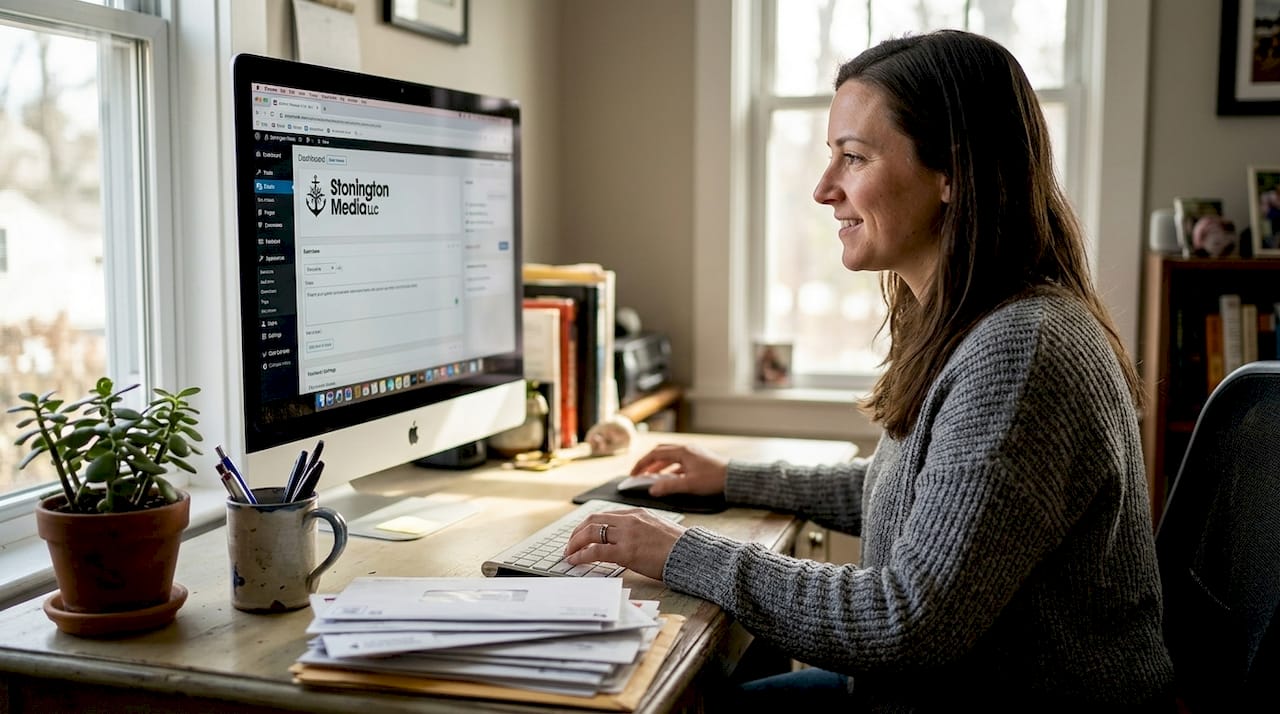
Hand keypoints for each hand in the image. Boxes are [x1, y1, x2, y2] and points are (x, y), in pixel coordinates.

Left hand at [563, 507, 686, 579]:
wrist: (691, 554)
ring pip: (591, 533)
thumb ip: (640, 529)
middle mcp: (630, 520)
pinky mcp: (626, 552)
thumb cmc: (678, 546)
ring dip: (575, 543)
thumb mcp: (657, 528)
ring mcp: (627, 535)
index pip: (605, 515)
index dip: (589, 525)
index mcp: (637, 513)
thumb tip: (625, 540)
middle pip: (593, 520)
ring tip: (569, 553)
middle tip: (570, 544)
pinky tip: (575, 561)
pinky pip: (596, 552)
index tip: (582, 534)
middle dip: (577, 532)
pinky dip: (581, 556)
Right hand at [629, 443, 727, 497]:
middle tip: (639, 473)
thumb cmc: (714, 479)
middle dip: (648, 462)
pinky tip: (668, 478)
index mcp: (682, 451)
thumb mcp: (689, 484)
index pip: (655, 454)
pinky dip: (669, 468)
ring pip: (670, 456)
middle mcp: (686, 449)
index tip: (633, 474)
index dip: (642, 464)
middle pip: (661, 452)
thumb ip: (669, 486)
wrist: (735, 478)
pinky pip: (678, 461)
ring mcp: (693, 453)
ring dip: (658, 465)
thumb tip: (652, 490)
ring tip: (650, 476)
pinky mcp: (698, 459)